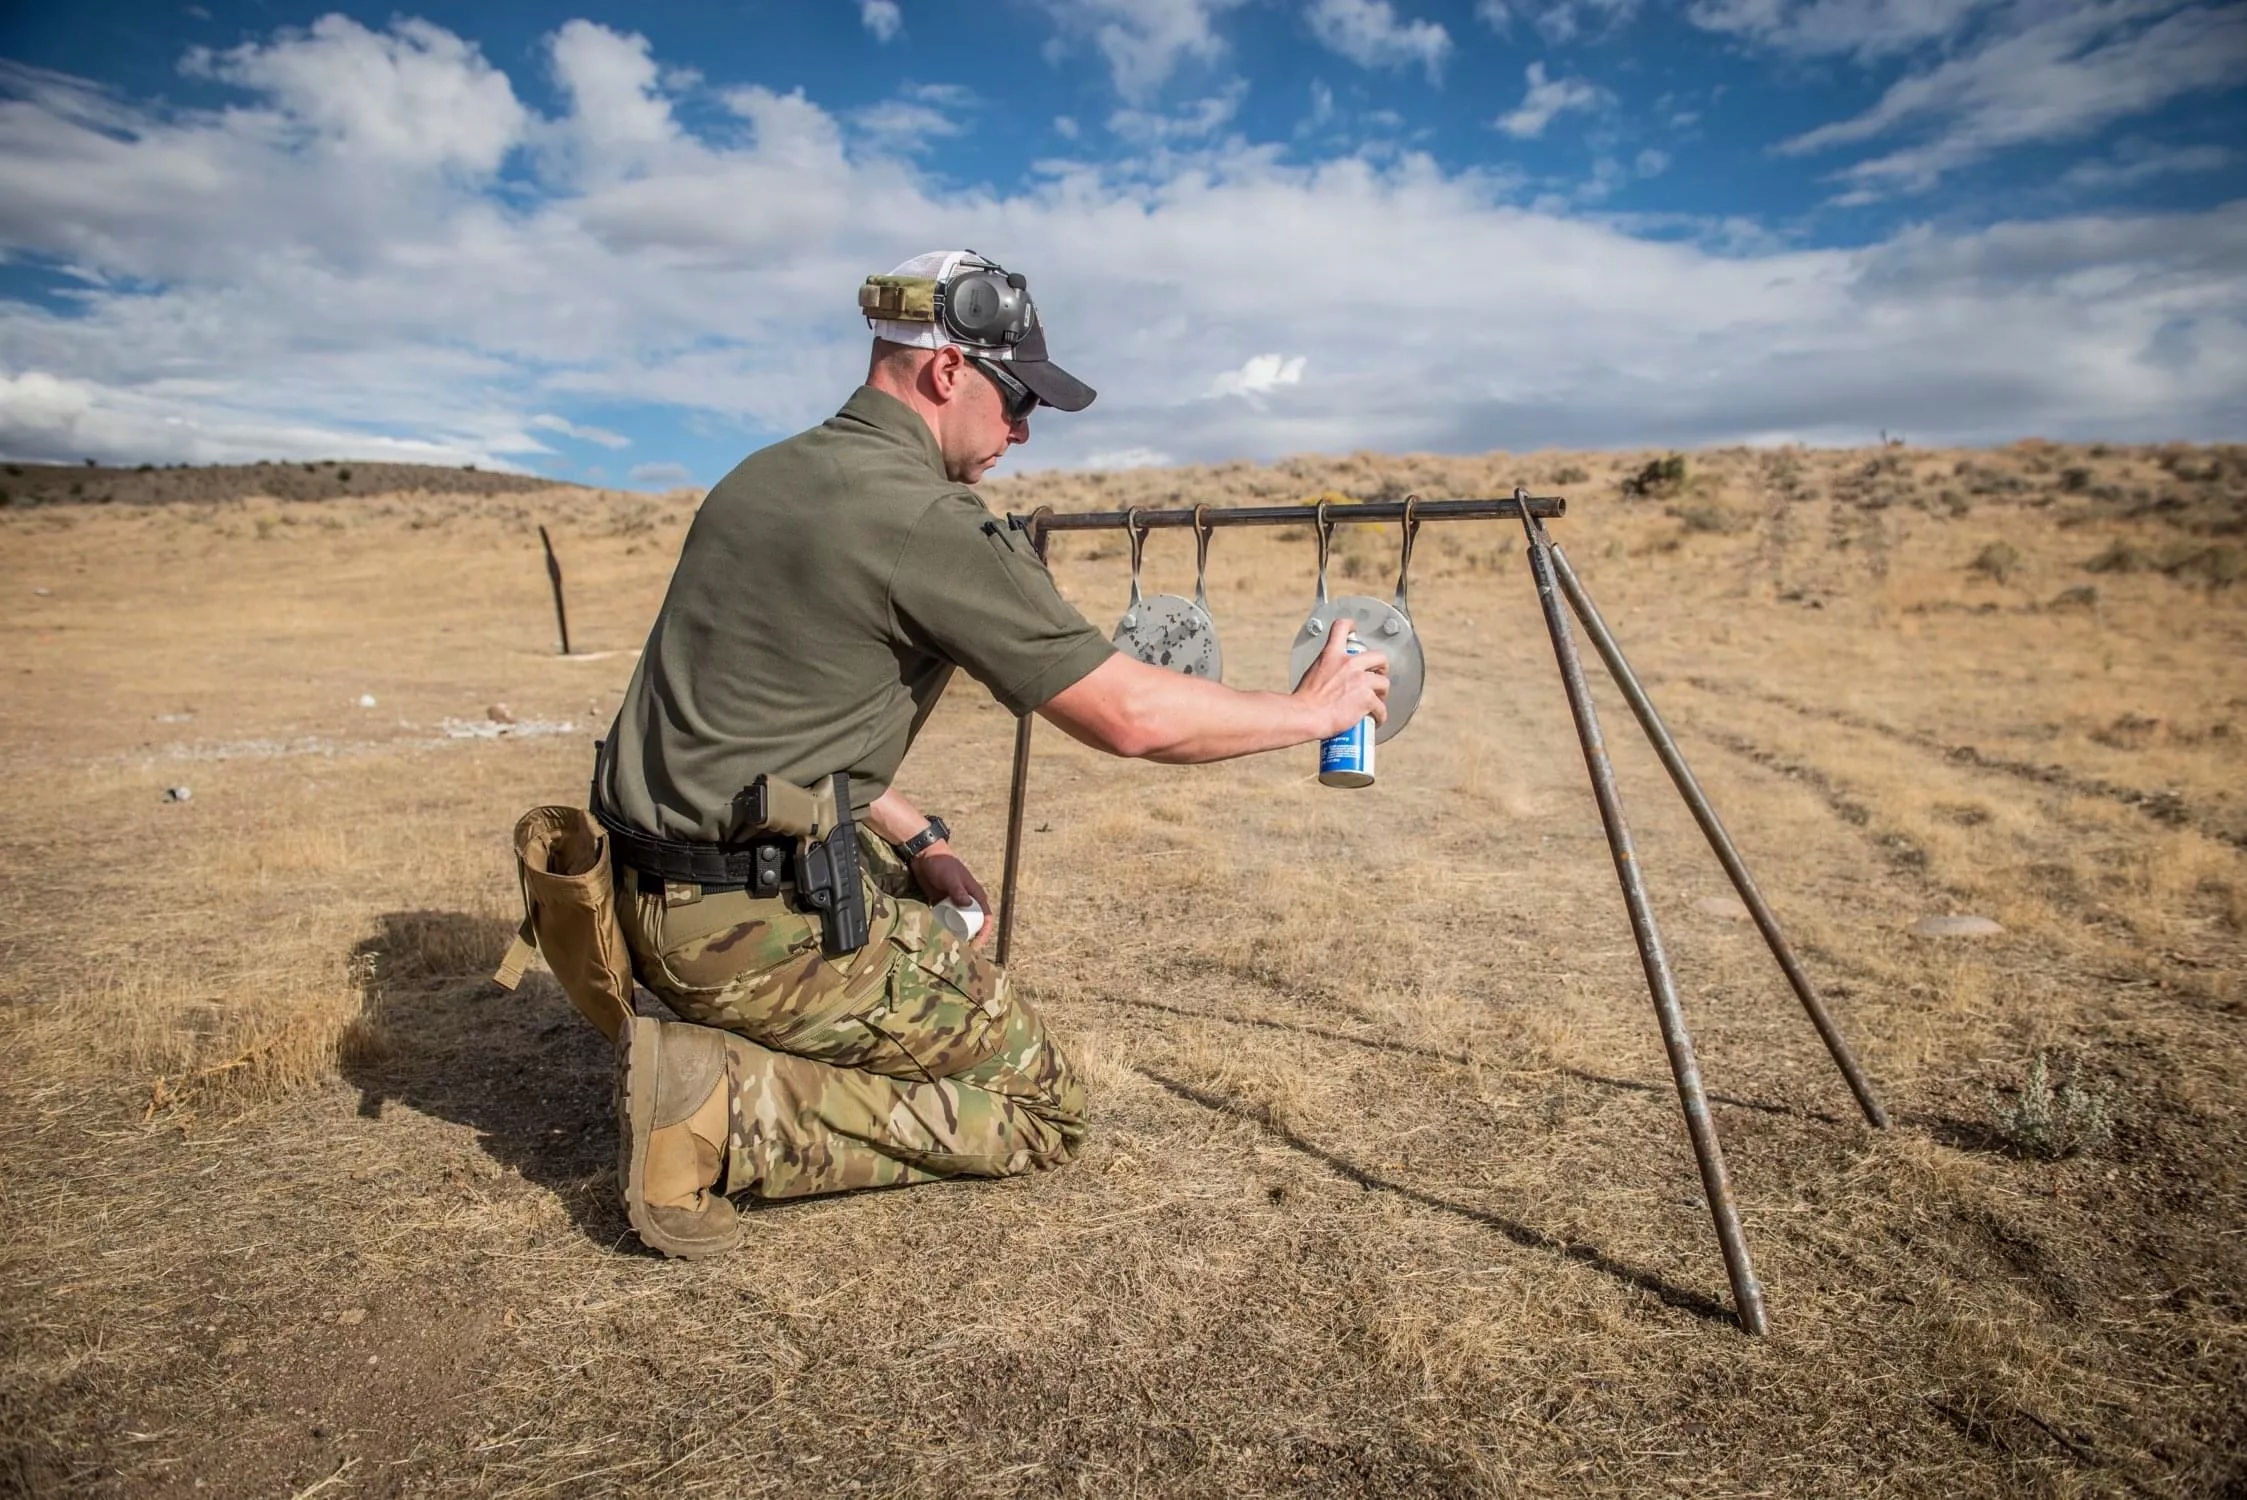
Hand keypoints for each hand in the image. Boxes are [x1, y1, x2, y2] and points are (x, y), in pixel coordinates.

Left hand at [911, 846, 993, 948]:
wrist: (924, 855)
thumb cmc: (941, 863)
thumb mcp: (950, 877)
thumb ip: (958, 890)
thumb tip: (967, 905)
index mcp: (975, 895)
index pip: (985, 917)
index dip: (983, 933)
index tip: (977, 946)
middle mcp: (967, 901)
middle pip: (972, 924)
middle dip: (969, 939)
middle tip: (960, 952)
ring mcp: (954, 903)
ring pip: (958, 924)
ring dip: (955, 935)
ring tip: (948, 948)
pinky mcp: (942, 904)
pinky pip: (946, 919)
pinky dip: (944, 928)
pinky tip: (937, 938)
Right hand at [1292, 624, 1390, 739]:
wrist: (1306, 716)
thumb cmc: (1304, 701)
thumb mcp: (1311, 674)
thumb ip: (1325, 671)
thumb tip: (1329, 681)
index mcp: (1331, 655)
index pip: (1341, 628)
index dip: (1351, 626)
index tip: (1355, 628)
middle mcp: (1349, 664)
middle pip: (1379, 656)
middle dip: (1382, 667)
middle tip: (1378, 676)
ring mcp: (1361, 681)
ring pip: (1384, 683)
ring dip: (1382, 693)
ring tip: (1376, 702)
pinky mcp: (1367, 699)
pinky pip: (1381, 707)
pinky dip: (1380, 715)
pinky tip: (1376, 719)